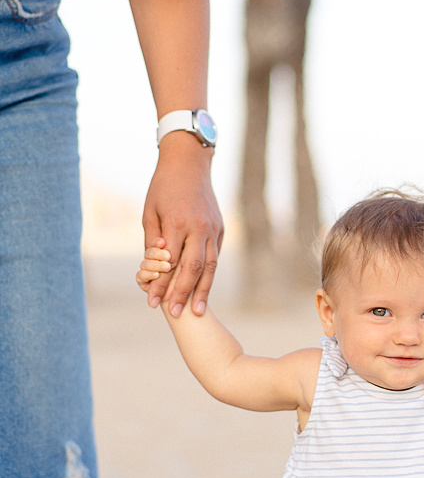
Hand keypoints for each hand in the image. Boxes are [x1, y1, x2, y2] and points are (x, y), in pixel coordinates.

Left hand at [141, 133, 222, 316]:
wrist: (189, 163)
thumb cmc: (163, 187)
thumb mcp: (150, 212)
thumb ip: (154, 241)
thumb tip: (155, 269)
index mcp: (177, 222)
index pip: (169, 262)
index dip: (161, 285)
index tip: (153, 302)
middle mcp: (199, 227)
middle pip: (193, 268)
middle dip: (183, 293)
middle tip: (175, 314)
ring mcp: (213, 229)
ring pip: (210, 266)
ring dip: (203, 291)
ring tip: (198, 312)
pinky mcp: (220, 230)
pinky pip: (214, 257)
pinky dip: (209, 275)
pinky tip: (203, 290)